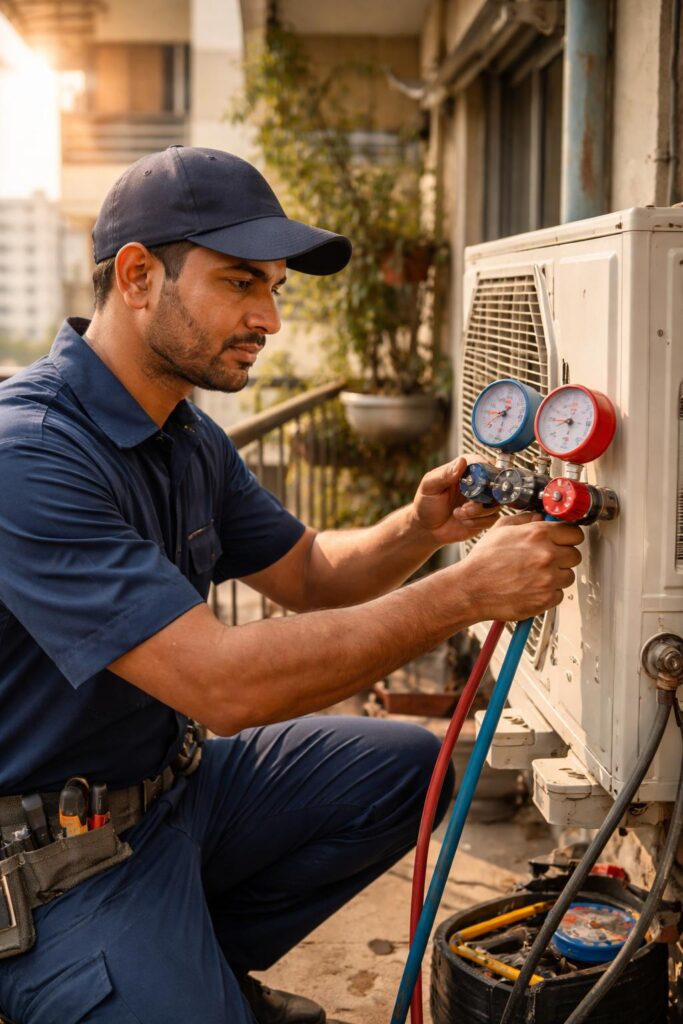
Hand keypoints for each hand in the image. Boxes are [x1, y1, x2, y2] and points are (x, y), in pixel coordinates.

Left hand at [412, 456, 499, 545]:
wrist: (427, 529)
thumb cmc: (426, 503)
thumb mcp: (429, 486)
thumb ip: (445, 474)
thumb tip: (462, 461)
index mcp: (464, 470)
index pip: (483, 464)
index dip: (483, 474)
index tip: (475, 486)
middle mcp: (477, 483)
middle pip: (494, 484)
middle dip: (481, 498)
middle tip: (465, 507)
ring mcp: (483, 500)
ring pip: (495, 502)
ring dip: (477, 512)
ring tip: (458, 514)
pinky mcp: (486, 516)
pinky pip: (493, 518)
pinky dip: (478, 522)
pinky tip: (464, 522)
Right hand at [455, 513, 582, 622]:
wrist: (471, 589)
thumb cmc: (483, 561)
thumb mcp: (500, 528)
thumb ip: (525, 519)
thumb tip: (541, 517)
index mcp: (538, 534)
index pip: (575, 532)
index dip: (568, 537)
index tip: (564, 541)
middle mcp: (547, 555)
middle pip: (575, 555)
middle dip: (563, 556)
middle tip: (547, 560)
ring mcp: (548, 578)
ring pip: (568, 575)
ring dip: (557, 576)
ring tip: (536, 575)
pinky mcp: (546, 598)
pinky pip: (559, 594)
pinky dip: (548, 593)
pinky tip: (532, 588)